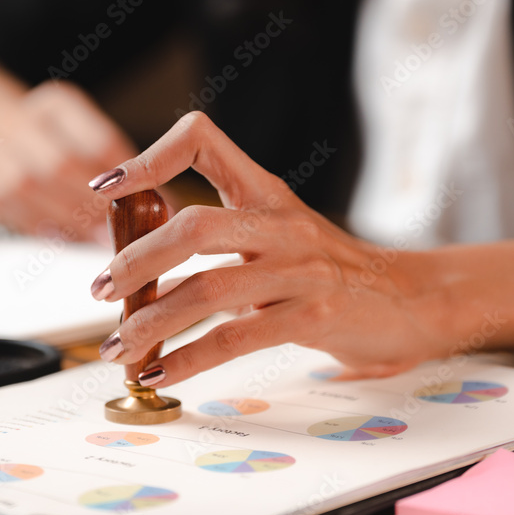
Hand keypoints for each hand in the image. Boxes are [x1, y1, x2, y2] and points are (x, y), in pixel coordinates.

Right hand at [0, 44, 135, 239]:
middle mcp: (19, 121)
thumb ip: (120, 164)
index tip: (150, 202)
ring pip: (30, 189)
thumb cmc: (47, 138)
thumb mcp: (82, 132)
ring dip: (70, 221)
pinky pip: (9, 211)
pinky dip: (40, 228)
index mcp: (56, 104)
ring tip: (103, 242)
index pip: (97, 140)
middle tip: (129, 233)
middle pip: (60, 164)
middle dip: (97, 205)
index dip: (125, 176)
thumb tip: (169, 205)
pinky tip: (67, 240)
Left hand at [88, 112, 451, 386]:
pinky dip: (189, 359)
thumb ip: (223, 239)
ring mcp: (299, 269)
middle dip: (136, 261)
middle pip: (193, 226)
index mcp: (266, 192)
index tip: (106, 190)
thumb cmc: (333, 272)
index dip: (149, 157)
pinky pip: (237, 338)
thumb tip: (143, 263)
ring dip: (151, 323)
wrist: (411, 301)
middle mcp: (280, 223)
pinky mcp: (313, 314)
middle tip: (101, 290)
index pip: (202, 140)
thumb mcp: (278, 236)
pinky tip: (162, 375)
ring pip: (208, 289)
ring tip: (119, 348)